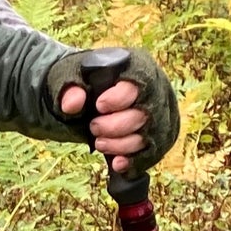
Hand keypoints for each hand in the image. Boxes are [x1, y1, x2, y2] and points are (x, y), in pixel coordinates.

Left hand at [45, 47, 180, 176]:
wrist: (92, 94)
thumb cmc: (86, 80)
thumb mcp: (72, 76)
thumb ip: (70, 88)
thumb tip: (71, 105)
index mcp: (138, 67)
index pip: (137, 85)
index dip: (118, 99)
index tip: (99, 106)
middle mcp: (157, 90)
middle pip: (144, 115)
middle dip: (115, 127)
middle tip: (94, 127)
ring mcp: (160, 115)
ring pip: (148, 137)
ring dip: (121, 145)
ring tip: (99, 143)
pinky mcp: (158, 136)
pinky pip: (151, 154)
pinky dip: (133, 161)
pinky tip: (117, 163)